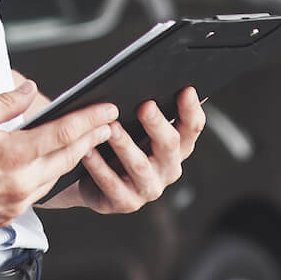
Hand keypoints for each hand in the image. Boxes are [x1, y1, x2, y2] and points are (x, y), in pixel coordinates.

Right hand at [0, 80, 118, 232]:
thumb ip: (5, 102)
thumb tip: (30, 89)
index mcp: (12, 155)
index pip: (62, 135)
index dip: (89, 121)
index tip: (107, 110)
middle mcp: (19, 184)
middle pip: (67, 159)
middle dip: (90, 139)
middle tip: (107, 124)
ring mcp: (15, 204)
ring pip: (55, 178)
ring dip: (72, 159)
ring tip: (84, 141)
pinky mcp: (8, 216)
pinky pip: (38, 193)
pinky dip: (49, 176)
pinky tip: (52, 164)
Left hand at [42, 86, 204, 214]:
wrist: (93, 179)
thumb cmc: (119, 144)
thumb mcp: (137, 125)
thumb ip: (149, 108)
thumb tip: (152, 77)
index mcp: (177, 146)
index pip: (192, 128)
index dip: (191, 109)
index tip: (186, 89)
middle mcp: (168, 168)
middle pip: (168, 144)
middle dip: (157, 123)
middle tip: (144, 106)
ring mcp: (148, 187)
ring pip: (139, 165)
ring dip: (125, 145)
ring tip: (111, 127)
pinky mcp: (125, 202)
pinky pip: (111, 183)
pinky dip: (99, 166)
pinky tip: (88, 150)